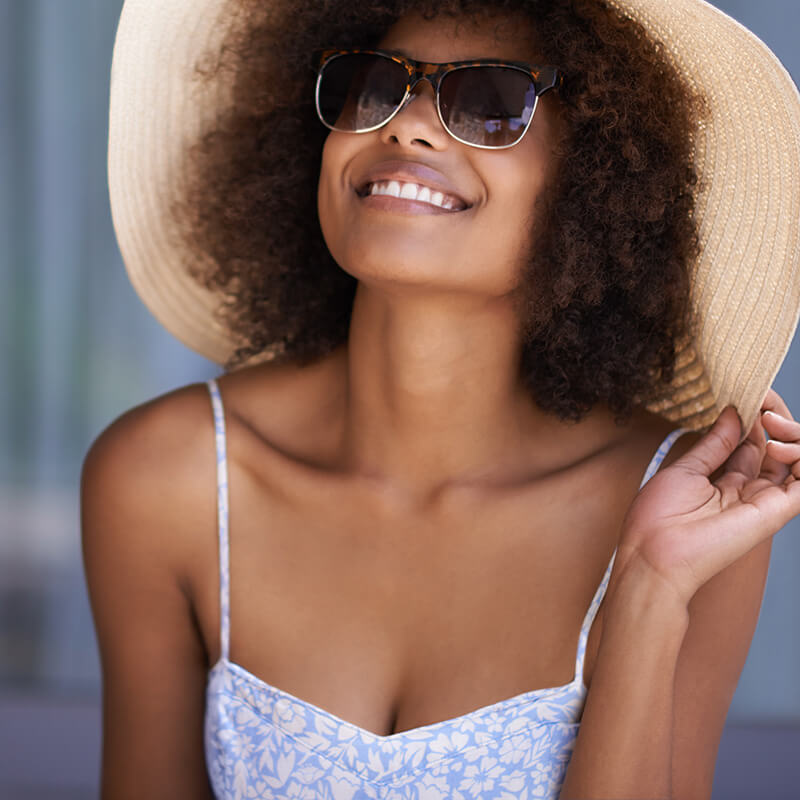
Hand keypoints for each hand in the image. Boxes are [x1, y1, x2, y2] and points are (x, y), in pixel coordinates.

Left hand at [616, 389, 799, 605]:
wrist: (655, 553)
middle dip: (775, 418)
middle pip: (777, 447)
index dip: (755, 415)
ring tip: (770, 422)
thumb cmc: (659, 517)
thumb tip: (734, 413)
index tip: (750, 394)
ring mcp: (762, 501)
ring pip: (797, 461)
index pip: (752, 442)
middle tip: (763, 403)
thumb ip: (715, 443)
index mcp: (723, 481)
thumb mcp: (686, 469)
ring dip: (792, 434)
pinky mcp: (775, 512)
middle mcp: (747, 490)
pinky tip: (781, 444)